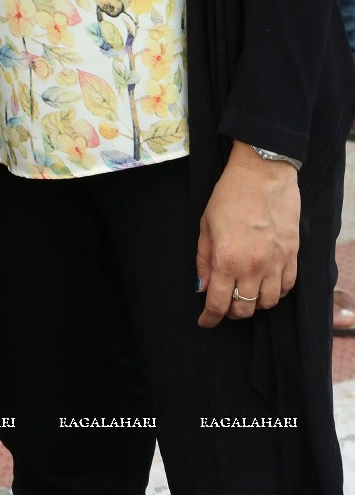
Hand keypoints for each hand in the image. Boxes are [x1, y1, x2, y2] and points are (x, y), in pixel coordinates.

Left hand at [195, 141, 299, 327]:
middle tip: (224, 304)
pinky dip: (275, 293)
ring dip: (254, 305)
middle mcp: (253, 267)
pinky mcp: (292, 255)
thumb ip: (203, 259)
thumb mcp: (206, 224)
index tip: (205, 321)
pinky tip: (266, 285)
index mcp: (227, 259)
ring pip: (267, 304)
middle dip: (231, 312)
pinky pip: (287, 288)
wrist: (262, 173)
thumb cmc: (230, 195)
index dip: (210, 318)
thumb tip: (201, 287)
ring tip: (245, 294)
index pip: (218, 304)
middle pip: (244, 309)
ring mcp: (276, 262)